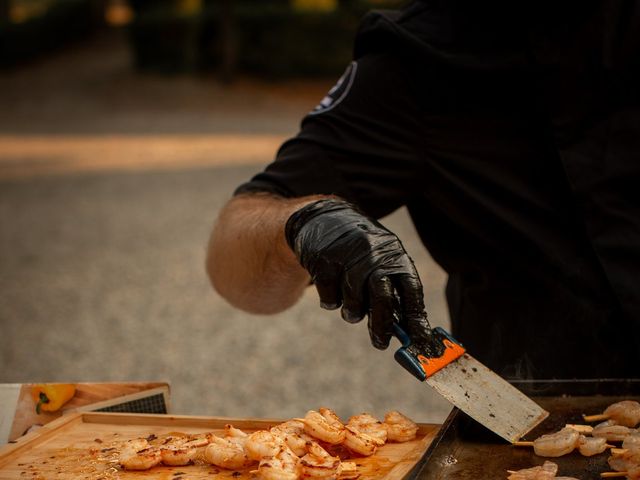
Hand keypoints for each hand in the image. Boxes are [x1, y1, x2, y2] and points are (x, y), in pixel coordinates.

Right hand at [285, 198, 431, 348]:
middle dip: (382, 325)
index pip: (411, 288)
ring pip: (354, 301)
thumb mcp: (381, 259)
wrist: (324, 218)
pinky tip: (332, 291)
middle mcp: (373, 253)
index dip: (416, 316)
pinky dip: (331, 301)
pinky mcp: (323, 260)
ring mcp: (347, 256)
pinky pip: (330, 296)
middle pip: (382, 298)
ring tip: (351, 308)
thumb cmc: (359, 250)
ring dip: (352, 312)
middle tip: (381, 343)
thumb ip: (392, 288)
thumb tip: (406, 329)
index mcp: (393, 254)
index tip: (419, 339)